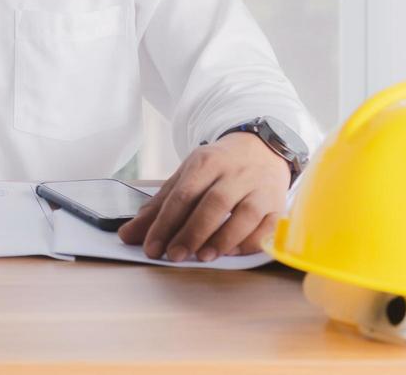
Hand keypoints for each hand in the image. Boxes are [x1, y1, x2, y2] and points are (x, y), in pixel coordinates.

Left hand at [115, 131, 290, 262]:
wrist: (260, 148)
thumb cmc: (217, 167)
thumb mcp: (186, 177)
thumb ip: (158, 207)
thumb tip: (128, 235)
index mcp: (206, 162)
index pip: (183, 194)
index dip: (165, 223)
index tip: (151, 247)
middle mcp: (235, 173)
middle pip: (213, 204)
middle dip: (191, 232)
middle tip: (173, 256)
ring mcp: (260, 189)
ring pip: (244, 215)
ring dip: (222, 239)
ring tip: (201, 257)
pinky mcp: (277, 205)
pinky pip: (267, 227)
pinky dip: (249, 242)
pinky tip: (231, 253)